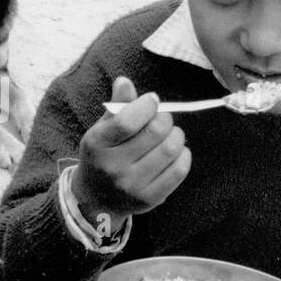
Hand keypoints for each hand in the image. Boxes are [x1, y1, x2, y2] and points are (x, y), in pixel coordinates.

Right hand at [71, 76, 191, 231]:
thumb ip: (116, 106)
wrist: (96, 199)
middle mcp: (112, 167)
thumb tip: (124, 81)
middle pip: (154, 132)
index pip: (127, 121)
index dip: (146, 105)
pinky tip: (176, 151)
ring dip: (177, 135)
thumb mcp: (101, 130)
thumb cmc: (103, 155)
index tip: (152, 100)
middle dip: (165, 118)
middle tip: (162, 118)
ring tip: (170, 134)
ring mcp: (131, 185)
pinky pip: (179, 170)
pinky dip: (183, 154)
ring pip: (170, 150)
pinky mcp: (149, 198)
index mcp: (96, 144)